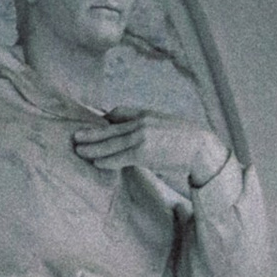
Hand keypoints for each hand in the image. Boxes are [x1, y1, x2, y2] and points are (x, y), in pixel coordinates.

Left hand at [72, 110, 228, 204]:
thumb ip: (147, 126)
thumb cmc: (186, 141)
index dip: (103, 121)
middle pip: (109, 129)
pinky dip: (106, 159)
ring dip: (93, 148)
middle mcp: (140, 123)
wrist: (201, 148)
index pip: (118, 114)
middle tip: (75, 137)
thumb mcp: (164, 125)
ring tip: (79, 150)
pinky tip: (95, 161)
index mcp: (145, 115)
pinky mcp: (144, 152)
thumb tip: (134, 131)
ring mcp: (141, 137)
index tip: (91, 127)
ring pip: (111, 143)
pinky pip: (119, 157)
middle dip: (91, 134)